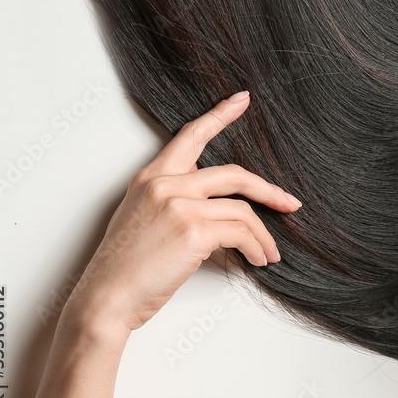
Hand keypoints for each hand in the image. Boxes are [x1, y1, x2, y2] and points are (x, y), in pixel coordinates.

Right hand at [66, 91, 301, 336]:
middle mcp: (166, 184)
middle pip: (234, 174)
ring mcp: (180, 205)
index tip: (241, 100)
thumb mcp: (143, 219)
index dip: (220, 115)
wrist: (106, 298)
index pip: (190, 136)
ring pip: (243, 210)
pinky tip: (259, 260)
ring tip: (269, 253)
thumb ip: (174, 200)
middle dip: (269, 191)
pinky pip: (241, 233)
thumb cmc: (127, 268)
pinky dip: (256, 248)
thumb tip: (216, 206)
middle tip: (290, 203)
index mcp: (152, 177)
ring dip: (263, 235)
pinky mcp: (193, 230)